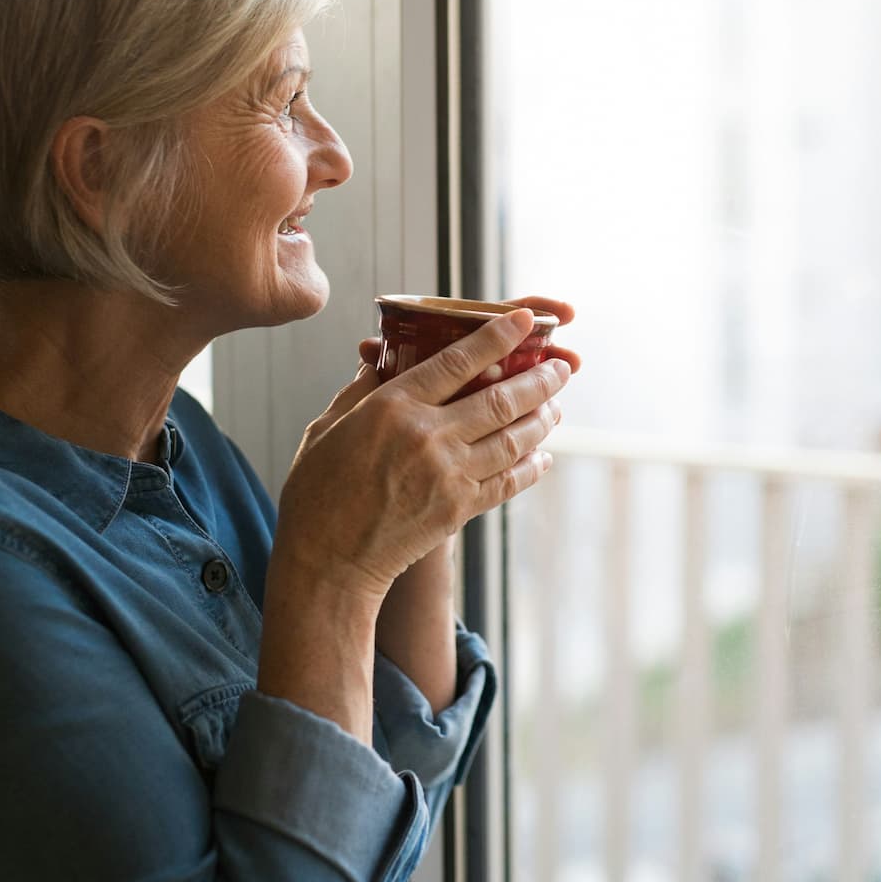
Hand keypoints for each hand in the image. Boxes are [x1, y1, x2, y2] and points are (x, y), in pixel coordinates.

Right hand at [275, 307, 574, 602]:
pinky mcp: (459, 510)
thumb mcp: (326, 428)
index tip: (525, 320)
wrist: (327, 561)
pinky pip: (508, 482)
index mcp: (392, 407)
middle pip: (501, 399)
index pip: (458, 360)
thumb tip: (375, 361)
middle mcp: (428, 437)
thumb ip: (357, 391)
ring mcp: (449, 475)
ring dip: (542, 419)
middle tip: (563, 367)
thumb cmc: (317, 492)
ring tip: (557, 406)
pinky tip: (542, 456)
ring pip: (513, 439)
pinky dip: (530, 467)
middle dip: (539, 380)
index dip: (498, 336)